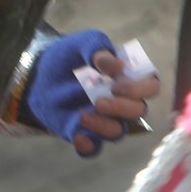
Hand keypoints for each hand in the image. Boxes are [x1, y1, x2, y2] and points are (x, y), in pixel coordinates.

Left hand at [23, 31, 160, 157]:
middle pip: (138, 112)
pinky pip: (93, 149)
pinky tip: (77, 136)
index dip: (140, 89)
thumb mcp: (83, 43)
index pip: (151, 87)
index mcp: (129, 78)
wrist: (39, 73)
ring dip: (104, 127)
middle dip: (121, 108)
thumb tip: (116, 66)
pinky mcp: (84, 133)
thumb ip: (99, 49)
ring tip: (82, 115)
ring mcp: (104, 119)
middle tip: (99, 101)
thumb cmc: (70, 56)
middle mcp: (122, 101)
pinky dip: (88, 147)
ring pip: (118, 133)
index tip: (117, 84)